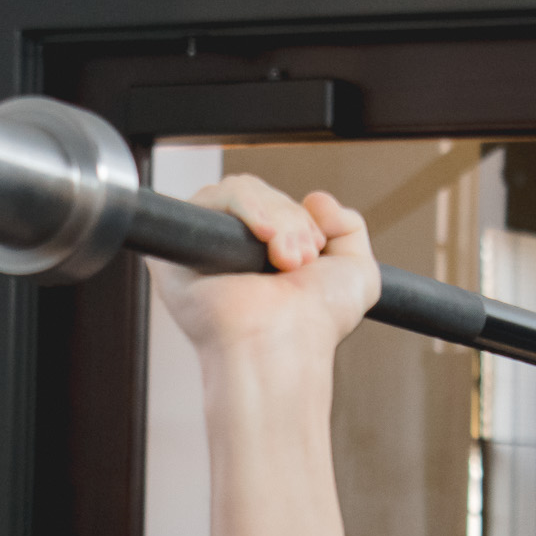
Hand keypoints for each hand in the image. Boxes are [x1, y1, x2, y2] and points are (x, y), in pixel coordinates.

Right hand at [149, 177, 378, 371]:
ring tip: (285, 258)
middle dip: (292, 220)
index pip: (276, 204)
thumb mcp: (357, 271)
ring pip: (241, 190)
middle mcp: (232, 253)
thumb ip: (349, 226)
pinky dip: (247, 207)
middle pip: (260, 193)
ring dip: (276, 219)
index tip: (314, 253)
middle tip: (299, 260)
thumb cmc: (316, 325)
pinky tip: (264, 237)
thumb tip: (316, 199)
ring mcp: (204, 249)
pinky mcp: (178, 249)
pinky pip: (213, 198)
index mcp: (263, 257)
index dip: (300, 218)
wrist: (287, 344)